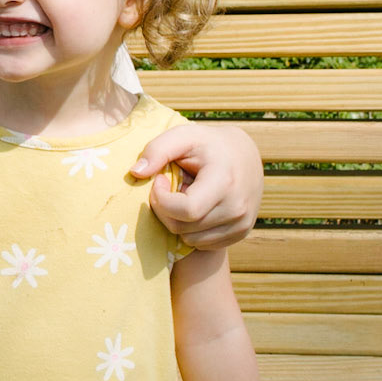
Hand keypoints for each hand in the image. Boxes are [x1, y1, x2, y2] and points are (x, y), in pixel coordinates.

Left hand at [133, 123, 262, 248]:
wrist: (245, 154)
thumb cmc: (207, 144)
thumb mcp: (183, 136)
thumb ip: (157, 150)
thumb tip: (135, 173)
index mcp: (224, 182)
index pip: (185, 211)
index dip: (162, 199)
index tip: (159, 180)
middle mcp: (237, 207)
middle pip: (183, 228)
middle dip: (166, 210)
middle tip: (169, 189)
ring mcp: (241, 223)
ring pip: (191, 240)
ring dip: (179, 221)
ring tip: (186, 196)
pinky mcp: (241, 233)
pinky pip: (203, 244)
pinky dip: (192, 230)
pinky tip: (197, 207)